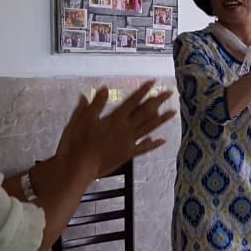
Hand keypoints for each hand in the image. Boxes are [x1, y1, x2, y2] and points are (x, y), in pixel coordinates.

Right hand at [56, 82, 175, 177]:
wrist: (79, 167)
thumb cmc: (77, 143)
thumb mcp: (82, 119)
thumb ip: (95, 104)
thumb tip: (103, 89)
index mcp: (115, 119)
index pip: (132, 101)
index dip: (143, 91)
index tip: (153, 83)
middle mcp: (125, 129)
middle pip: (145, 113)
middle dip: (157, 102)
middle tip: (169, 93)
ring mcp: (128, 143)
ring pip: (148, 129)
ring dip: (161, 120)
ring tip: (172, 112)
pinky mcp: (127, 155)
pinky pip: (143, 148)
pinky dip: (153, 144)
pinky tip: (162, 140)